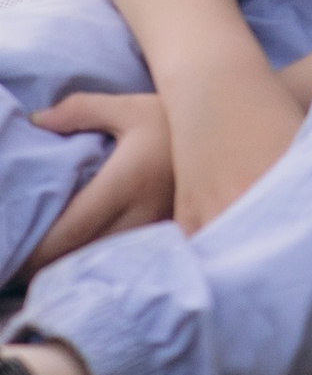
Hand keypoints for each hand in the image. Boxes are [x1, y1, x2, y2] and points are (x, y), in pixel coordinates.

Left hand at [28, 88, 175, 259]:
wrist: (227, 126)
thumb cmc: (169, 114)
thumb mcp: (125, 106)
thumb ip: (79, 111)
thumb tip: (37, 120)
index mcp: (126, 182)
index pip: (73, 231)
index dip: (40, 251)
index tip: (18, 257)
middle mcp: (143, 211)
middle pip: (86, 255)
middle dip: (53, 266)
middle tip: (28, 266)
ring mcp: (159, 227)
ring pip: (109, 263)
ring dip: (79, 268)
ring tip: (56, 266)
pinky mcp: (170, 234)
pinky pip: (131, 259)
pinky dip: (107, 264)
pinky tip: (93, 259)